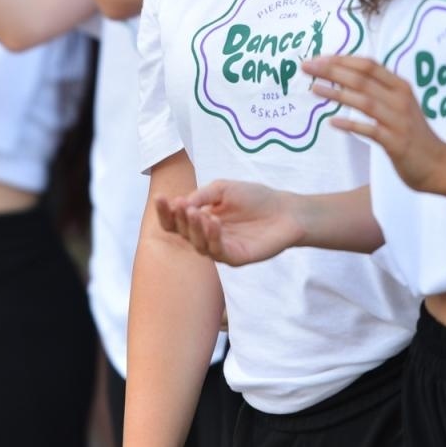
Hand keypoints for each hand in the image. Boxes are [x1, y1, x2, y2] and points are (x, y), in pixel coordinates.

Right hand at [155, 179, 304, 266]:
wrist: (285, 210)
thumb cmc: (254, 198)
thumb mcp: (223, 189)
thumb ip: (202, 195)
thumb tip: (179, 204)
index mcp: (200, 220)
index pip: (176, 220)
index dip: (165, 212)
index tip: (160, 197)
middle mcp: (207, 237)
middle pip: (183, 234)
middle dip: (179, 219)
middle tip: (180, 206)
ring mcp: (221, 249)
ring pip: (198, 245)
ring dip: (194, 229)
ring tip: (196, 212)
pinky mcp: (236, 257)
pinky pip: (219, 252)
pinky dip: (213, 237)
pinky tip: (213, 222)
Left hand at [306, 54, 445, 193]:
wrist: (441, 166)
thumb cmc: (414, 135)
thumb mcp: (399, 106)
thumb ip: (378, 92)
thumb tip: (346, 78)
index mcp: (400, 86)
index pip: (368, 65)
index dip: (342, 59)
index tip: (318, 59)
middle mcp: (400, 99)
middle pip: (362, 78)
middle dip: (332, 70)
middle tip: (306, 67)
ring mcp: (399, 120)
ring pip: (364, 100)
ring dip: (337, 93)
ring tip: (314, 89)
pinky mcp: (397, 143)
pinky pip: (371, 130)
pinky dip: (351, 125)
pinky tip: (333, 122)